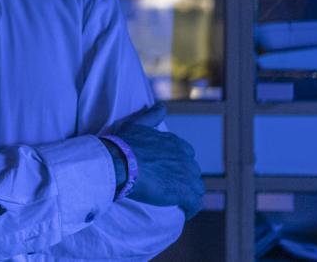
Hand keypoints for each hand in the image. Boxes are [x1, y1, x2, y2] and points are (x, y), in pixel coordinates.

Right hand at [110, 103, 204, 218]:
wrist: (119, 163)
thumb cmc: (124, 144)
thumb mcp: (138, 124)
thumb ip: (152, 115)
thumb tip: (162, 105)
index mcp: (175, 143)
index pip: (186, 155)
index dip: (178, 164)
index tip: (168, 171)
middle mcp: (185, 157)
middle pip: (192, 172)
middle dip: (184, 180)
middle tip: (169, 188)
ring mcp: (186, 175)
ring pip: (197, 188)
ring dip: (189, 195)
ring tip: (178, 202)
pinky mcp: (184, 192)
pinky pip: (195, 203)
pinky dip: (191, 208)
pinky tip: (183, 211)